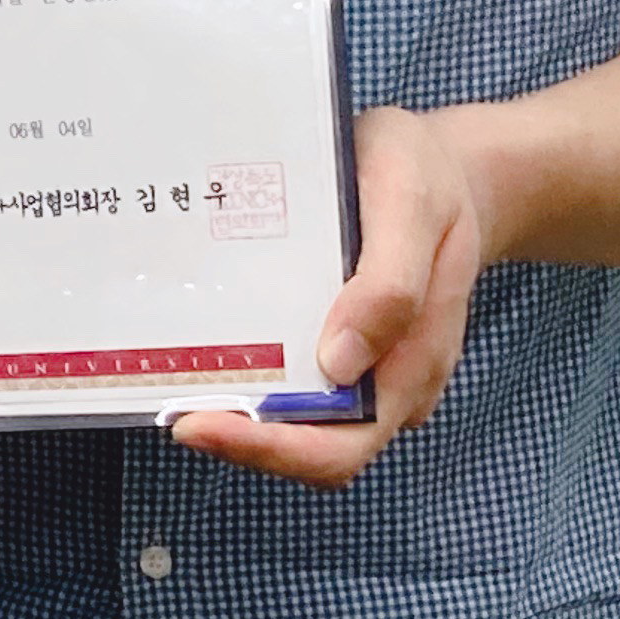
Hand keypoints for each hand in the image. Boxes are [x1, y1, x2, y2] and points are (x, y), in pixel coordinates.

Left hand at [170, 105, 487, 487]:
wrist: (445, 169)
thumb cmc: (425, 178)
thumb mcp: (413, 203)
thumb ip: (390, 283)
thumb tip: (339, 365)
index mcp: (414, 361)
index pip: (342, 446)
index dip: (270, 449)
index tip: (198, 425)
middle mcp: (393, 382)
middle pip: (316, 449)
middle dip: (244, 440)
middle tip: (174, 410)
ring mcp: (371, 369)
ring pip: (304, 421)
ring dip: (247, 414)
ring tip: (182, 379)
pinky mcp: (346, 347)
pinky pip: (301, 382)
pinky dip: (259, 379)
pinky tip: (215, 347)